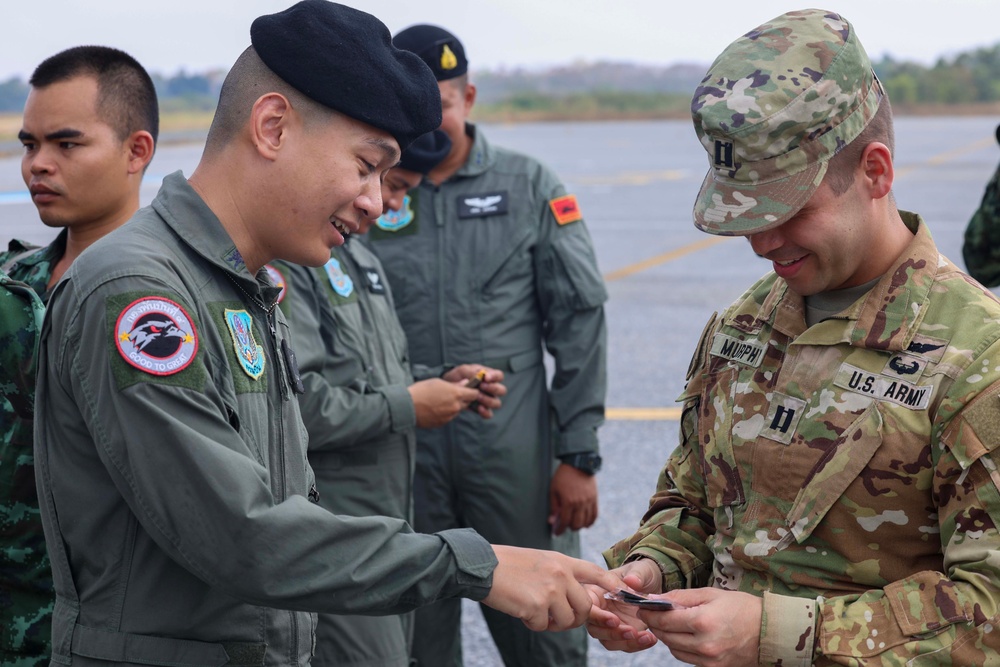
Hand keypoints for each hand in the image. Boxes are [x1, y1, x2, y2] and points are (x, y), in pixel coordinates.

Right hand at [407, 378, 478, 427]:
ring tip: (439, 401)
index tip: (469, 389)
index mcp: (456, 394)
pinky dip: (445, 413)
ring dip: (453, 406)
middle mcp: (455, 406)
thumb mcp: (438, 382)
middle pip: (467, 403)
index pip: (474, 394)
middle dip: (463, 399)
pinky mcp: (442, 423)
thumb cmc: (421, 391)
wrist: (407, 407)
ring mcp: (449, 416)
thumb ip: (454, 384)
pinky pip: (448, 417)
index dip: (472, 391)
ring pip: (457, 410)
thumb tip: (465, 383)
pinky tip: (434, 408)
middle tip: (452, 394)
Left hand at [441, 364, 505, 417]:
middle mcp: (491, 389)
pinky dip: (485, 412)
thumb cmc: (459, 377)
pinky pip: (489, 414)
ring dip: (488, 400)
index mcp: (489, 376)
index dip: (495, 377)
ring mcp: (488, 400)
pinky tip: (478, 408)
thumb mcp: (463, 371)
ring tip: (477, 397)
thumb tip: (479, 375)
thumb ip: (472, 372)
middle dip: (493, 388)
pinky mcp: (482, 410)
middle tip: (481, 386)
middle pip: (502, 390)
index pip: (499, 375)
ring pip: (497, 403)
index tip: (486, 378)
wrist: (448, 389)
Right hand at [483, 545, 625, 631]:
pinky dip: (532, 624)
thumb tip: (573, 595)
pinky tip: (520, 610)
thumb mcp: (541, 560)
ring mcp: (551, 590)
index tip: (623, 593)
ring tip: (535, 612)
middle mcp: (561, 574)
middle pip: (585, 606)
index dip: (612, 585)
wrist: (483, 566)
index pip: (596, 572)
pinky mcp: (537, 605)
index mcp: (563, 561)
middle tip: (557, 617)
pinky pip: (543, 626)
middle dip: (575, 617)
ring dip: (552, 623)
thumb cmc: (509, 564)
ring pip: (567, 620)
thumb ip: (560, 574)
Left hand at [548, 463, 597, 534]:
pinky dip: (590, 522)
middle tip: (564, 526)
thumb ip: (554, 507)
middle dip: (569, 528)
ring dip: (579, 526)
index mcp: (568, 501)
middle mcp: (580, 503)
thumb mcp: (554, 489)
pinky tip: (585, 523)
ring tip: (573, 523)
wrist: (578, 463)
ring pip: (586, 522)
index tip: (556, 533)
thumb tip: (552, 521)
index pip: (565, 522)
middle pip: (576, 524)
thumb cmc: (563, 476)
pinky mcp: (595, 498)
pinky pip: (594, 515)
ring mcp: (589, 501)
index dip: (560, 529)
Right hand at [586, 559, 660, 651]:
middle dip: (612, 633)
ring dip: (625, 642)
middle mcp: (599, 610)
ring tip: (646, 637)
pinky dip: (636, 645)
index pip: (588, 607)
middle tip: (632, 631)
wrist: (653, 585)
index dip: (598, 616)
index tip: (615, 619)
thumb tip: (631, 580)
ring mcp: (609, 624)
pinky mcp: (621, 634)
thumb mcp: (641, 570)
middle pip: (595, 628)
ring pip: (607, 641)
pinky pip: (623, 645)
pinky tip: (650, 639)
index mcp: (595, 592)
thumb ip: (636, 574)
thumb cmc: (640, 573)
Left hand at [638, 587, 761, 666]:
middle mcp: (704, 644)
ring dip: (667, 637)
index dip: (649, 614)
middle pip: (665, 637)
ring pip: (674, 650)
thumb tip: (654, 599)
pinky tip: (685, 636)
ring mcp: (709, 660)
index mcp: (703, 621)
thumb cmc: (741, 608)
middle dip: (655, 625)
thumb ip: (680, 597)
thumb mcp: (710, 594)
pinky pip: (687, 659)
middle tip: (652, 614)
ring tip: (670, 624)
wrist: (769, 631)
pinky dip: (681, 647)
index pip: (663, 620)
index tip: (642, 607)